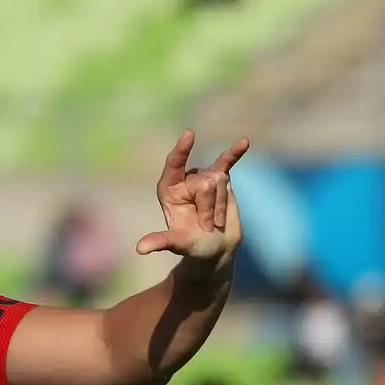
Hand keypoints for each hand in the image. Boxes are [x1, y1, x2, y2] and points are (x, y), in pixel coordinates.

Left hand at [137, 130, 249, 262]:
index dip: (181, 150)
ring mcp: (204, 177)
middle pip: (206, 182)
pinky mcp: (221, 178)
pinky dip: (236, 153)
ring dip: (221, 205)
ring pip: (221, 180)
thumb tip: (140, 249)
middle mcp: (184, 180)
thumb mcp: (178, 244)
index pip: (174, 165)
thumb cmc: (193, 246)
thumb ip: (161, 241)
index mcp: (168, 190)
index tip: (189, 134)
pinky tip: (244, 142)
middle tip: (207, 225)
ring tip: (215, 220)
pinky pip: (228, 162)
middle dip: (210, 207)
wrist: (215, 248)